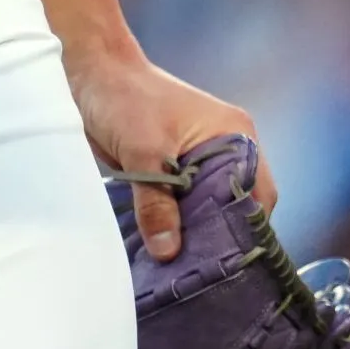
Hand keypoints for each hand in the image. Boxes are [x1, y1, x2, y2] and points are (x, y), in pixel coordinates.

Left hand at [68, 51, 274, 262]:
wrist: (91, 72)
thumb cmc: (125, 98)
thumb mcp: (143, 151)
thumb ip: (157, 201)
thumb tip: (169, 252)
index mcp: (234, 135)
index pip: (258, 194)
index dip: (247, 229)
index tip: (229, 264)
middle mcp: (225, 150)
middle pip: (234, 206)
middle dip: (219, 240)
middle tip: (203, 276)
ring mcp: (199, 161)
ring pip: (206, 209)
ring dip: (194, 236)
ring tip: (182, 272)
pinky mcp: (173, 170)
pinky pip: (182, 205)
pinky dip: (175, 226)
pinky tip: (163, 251)